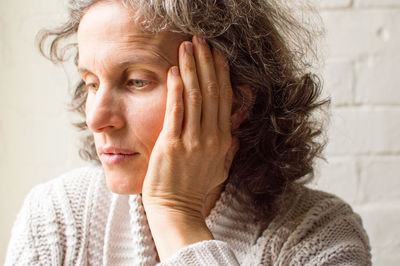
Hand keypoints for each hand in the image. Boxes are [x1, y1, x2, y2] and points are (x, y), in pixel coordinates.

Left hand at [141, 36, 237, 259]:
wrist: (176, 209)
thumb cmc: (195, 189)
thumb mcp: (220, 169)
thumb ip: (229, 150)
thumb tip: (235, 135)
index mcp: (223, 140)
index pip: (224, 99)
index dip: (221, 74)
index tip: (217, 54)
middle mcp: (211, 137)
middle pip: (212, 92)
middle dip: (207, 63)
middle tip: (202, 40)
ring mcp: (192, 141)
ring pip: (195, 97)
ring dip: (192, 69)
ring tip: (187, 47)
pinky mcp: (172, 144)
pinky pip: (176, 111)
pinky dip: (177, 89)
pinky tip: (174, 71)